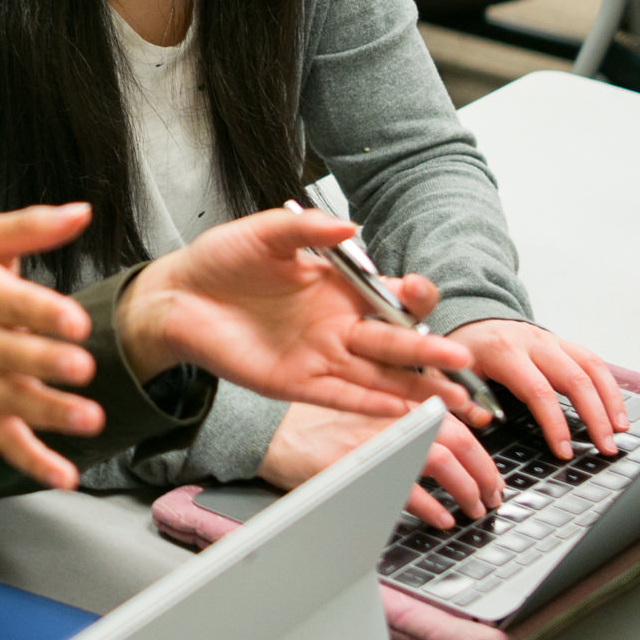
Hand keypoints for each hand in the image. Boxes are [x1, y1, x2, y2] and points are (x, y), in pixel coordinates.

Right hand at [0, 204, 109, 492]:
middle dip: (49, 363)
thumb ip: (32, 226)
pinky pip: (10, 443)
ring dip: (54, 413)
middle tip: (81, 366)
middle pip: (16, 355)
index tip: (76, 321)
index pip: (12, 303)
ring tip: (90, 419)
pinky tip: (65, 476)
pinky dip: (35, 463)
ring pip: (19, 402)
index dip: (44, 312)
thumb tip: (82, 212)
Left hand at [116, 204, 480, 423]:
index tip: (420, 293)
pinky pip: (345, 397)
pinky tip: (404, 414)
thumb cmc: (221, 261)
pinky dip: (375, 406)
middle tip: (462, 362)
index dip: (412, 297)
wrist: (177, 296)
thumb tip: (347, 225)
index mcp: (338, 287)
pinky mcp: (298, 383)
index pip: (391, 296)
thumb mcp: (264, 233)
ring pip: (381, 376)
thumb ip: (305, 229)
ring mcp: (321, 356)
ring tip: (455, 401)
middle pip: (396, 342)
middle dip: (431, 354)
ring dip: (416, 390)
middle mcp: (338, 324)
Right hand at [263, 400, 498, 529]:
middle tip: (493, 495)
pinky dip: (431, 507)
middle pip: (456, 438)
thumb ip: (407, 427)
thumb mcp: (370, 418)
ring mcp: (376, 440)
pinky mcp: (360, 465)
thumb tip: (450, 454)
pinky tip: (441, 519)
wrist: (279, 436)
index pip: (454, 420)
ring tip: (474, 508)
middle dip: (483, 471)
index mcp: (397, 403)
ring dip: (466, 488)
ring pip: (440, 458)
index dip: (481, 450)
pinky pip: (407, 488)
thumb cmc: (323, 429)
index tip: (492, 473)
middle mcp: (391, 416)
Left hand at [447, 318, 625, 459]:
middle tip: (605, 448)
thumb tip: (485, 421)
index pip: (538, 390)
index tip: (564, 451)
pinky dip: (609, 386)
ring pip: (591, 367)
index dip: (555, 423)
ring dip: (610, 401)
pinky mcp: (561, 343)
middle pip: (574, 378)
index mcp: (502, 351)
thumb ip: (460, 400)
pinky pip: (592, 362)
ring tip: (619, 432)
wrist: (466, 318)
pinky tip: (616, 410)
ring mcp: (550, 340)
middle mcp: (531, 341)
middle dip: (594, 416)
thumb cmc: (457, 352)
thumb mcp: (445, 374)